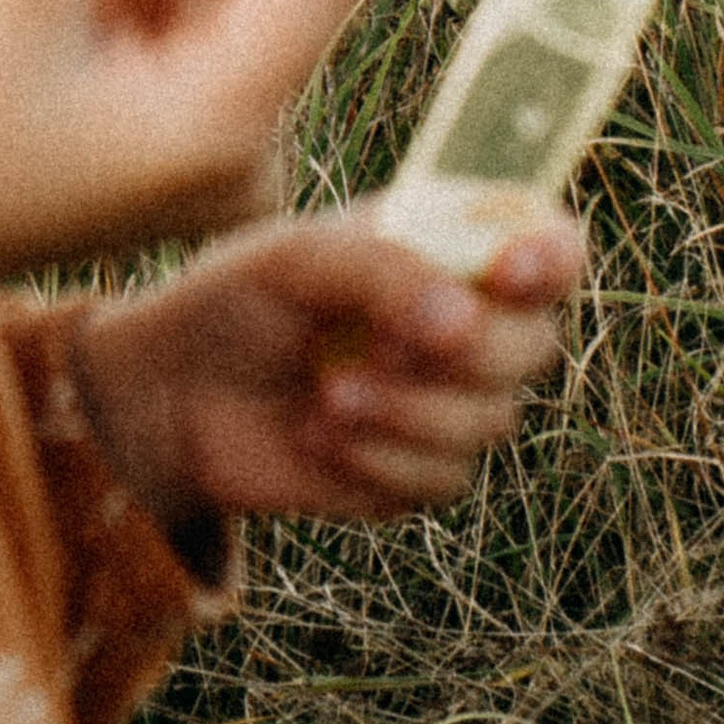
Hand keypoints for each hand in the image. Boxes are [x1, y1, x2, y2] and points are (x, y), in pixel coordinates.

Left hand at [66, 203, 581, 526]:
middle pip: (536, 344)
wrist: (173, 394)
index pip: (550, 245)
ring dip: (409, 409)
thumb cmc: (240, 299)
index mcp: (452, 247)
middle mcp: (467, 323)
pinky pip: (445, 478)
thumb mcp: (300, 258)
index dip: (550, 258)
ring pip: (492, 419)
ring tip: (326, 390)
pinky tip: (318, 433)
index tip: (507, 273)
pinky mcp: (417, 470)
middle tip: (379, 343)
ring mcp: (449, 402)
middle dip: (465, 351)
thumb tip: (464, 318)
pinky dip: (380, 458)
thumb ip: (385, 270)